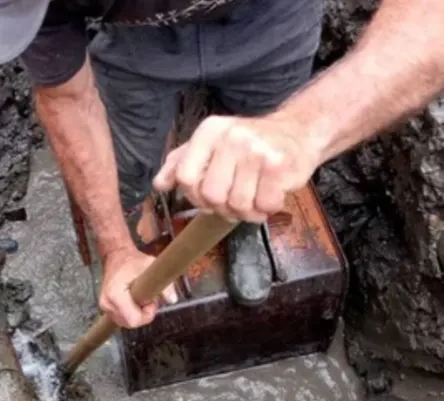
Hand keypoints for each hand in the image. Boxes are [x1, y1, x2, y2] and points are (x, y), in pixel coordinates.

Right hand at [99, 246, 178, 328]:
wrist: (116, 256)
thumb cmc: (132, 261)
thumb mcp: (151, 267)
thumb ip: (164, 284)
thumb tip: (173, 299)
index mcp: (115, 294)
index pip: (133, 320)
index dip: (147, 314)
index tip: (151, 300)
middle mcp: (107, 303)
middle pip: (130, 323)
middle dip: (143, 314)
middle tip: (147, 298)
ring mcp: (105, 306)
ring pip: (126, 322)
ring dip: (137, 314)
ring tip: (140, 298)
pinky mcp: (106, 307)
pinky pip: (121, 318)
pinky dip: (130, 313)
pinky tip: (134, 301)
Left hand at [153, 115, 319, 222]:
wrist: (298, 132)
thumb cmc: (248, 145)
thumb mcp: (209, 146)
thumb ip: (180, 164)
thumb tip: (159, 185)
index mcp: (208, 132)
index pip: (184, 177)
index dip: (194, 196)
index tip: (207, 196)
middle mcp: (230, 137)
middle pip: (210, 195)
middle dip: (221, 206)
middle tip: (235, 199)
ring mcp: (256, 149)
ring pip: (237, 204)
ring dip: (246, 211)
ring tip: (253, 197)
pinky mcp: (279, 164)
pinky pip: (263, 206)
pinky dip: (266, 209)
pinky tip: (269, 196)